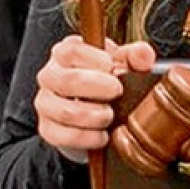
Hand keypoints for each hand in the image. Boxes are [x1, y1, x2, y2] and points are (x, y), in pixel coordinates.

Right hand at [34, 34, 155, 162]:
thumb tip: (144, 55)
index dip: (96, 60)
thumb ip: (135, 56)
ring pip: (66, 112)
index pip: (72, 51)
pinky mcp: (47, 129)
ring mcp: (45, 103)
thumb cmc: (106, 81)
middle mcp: (49, 76)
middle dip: (99, 89)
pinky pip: (64, 136)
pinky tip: (102, 134)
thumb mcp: (122, 63)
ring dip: (96, 116)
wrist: (93, 112)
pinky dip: (88, 138)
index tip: (113, 68)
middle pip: (68, 81)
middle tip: (118, 92)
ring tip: (110, 115)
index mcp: (65, 53)